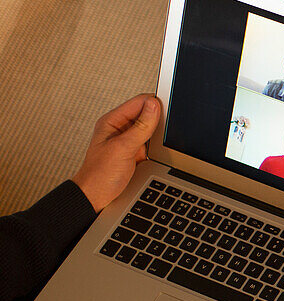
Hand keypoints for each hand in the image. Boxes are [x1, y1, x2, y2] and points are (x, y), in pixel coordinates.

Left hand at [72, 94, 161, 211]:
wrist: (96, 198)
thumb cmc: (99, 175)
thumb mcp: (122, 148)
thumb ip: (140, 127)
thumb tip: (154, 106)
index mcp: (113, 121)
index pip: (140, 102)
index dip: (155, 104)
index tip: (169, 112)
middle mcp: (121, 129)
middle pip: (148, 114)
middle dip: (160, 120)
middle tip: (166, 131)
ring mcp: (130, 141)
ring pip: (152, 129)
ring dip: (160, 134)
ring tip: (161, 143)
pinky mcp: (137, 153)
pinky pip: (153, 143)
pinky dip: (160, 146)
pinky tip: (160, 152)